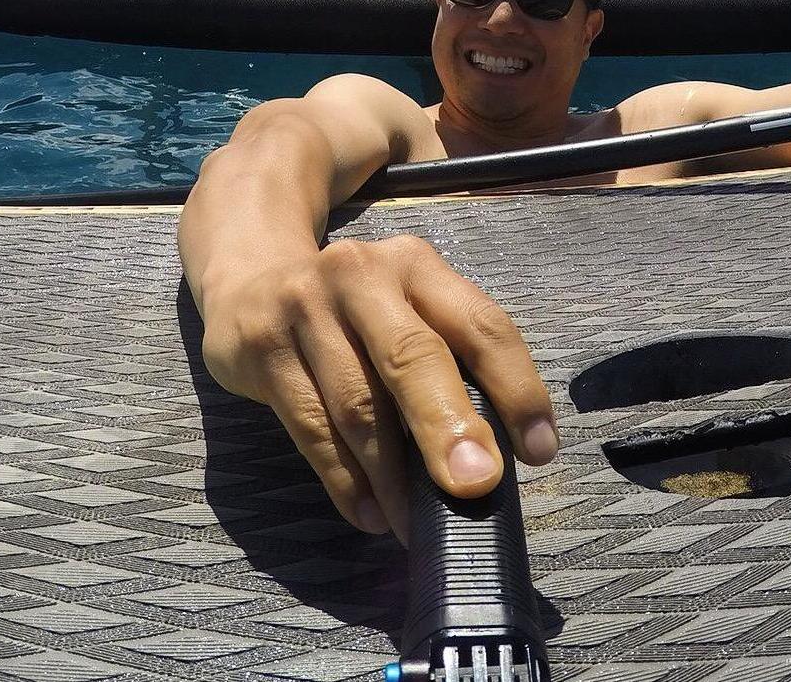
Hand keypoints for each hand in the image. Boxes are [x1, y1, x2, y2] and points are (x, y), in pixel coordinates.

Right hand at [199, 235, 557, 541]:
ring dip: (394, 477)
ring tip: (416, 525)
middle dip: (449, 426)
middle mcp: (362, 275)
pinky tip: (371, 514)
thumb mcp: (404, 311)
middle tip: (476, 486)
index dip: (515, 388)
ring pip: (359, 404)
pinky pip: (311, 428)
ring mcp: (305, 306)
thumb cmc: (353, 313)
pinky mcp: (262, 347)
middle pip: (414, 356)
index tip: (539, 450)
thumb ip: (448, 363)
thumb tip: (492, 459)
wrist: (251, 281)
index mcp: (417, 265)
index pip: (480, 324)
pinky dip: (346, 481)